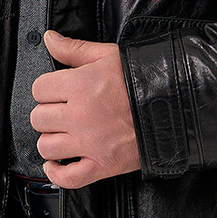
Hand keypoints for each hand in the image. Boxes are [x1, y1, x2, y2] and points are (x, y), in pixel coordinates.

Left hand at [30, 29, 140, 188]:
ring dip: (51, 140)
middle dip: (48, 112)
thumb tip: (50, 39)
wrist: (177, 104)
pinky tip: (57, 163)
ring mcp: (90, 144)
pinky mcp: (102, 166)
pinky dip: (57, 173)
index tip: (56, 90)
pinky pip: (67, 178)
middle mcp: (80, 116)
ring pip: (47, 147)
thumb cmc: (145, 79)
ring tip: (63, 133)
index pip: (39, 89)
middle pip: (39, 118)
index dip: (47, 88)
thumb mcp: (108, 55)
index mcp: (80, 85)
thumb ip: (74, 48)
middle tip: (62, 110)